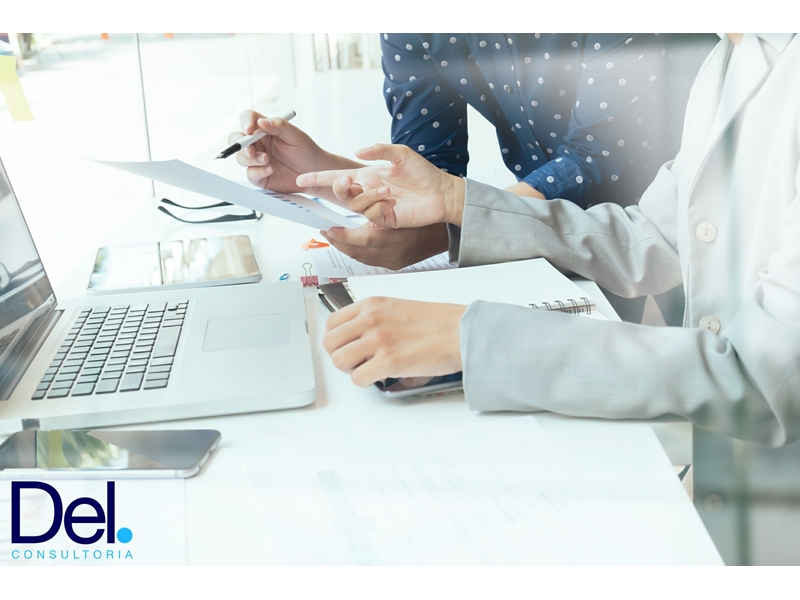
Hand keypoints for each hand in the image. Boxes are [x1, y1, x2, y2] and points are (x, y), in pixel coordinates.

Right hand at [229, 110, 361, 200]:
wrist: (315, 173)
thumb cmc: (307, 151)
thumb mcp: (296, 135)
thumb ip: (279, 126)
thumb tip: (261, 122)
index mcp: (265, 129)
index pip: (248, 119)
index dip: (245, 122)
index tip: (249, 129)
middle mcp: (258, 144)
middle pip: (237, 139)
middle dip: (240, 144)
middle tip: (251, 150)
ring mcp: (257, 160)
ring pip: (241, 158)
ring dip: (251, 159)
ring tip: (267, 160)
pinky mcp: (260, 176)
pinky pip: (250, 174)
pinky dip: (258, 172)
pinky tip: (270, 170)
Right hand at [297, 143, 465, 227]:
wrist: (442, 192)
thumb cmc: (423, 173)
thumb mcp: (400, 153)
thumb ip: (378, 149)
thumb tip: (357, 153)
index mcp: (368, 176)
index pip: (337, 178)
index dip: (318, 179)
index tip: (301, 179)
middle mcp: (368, 192)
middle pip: (341, 193)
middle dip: (339, 186)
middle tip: (348, 180)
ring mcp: (376, 207)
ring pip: (355, 205)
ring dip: (367, 196)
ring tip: (388, 192)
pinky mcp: (386, 220)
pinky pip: (372, 216)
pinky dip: (378, 207)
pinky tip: (392, 202)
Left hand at [320, 222, 448, 270]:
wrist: (444, 233)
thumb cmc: (423, 216)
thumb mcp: (398, 209)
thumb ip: (375, 213)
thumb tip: (352, 210)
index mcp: (393, 237)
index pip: (360, 239)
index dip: (341, 235)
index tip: (328, 229)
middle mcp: (392, 253)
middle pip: (357, 253)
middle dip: (338, 244)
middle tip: (327, 234)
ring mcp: (393, 262)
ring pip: (362, 259)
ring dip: (347, 249)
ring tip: (336, 239)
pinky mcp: (395, 266)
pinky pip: (371, 262)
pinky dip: (359, 253)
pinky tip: (353, 245)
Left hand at [323, 297, 465, 386]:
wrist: (462, 331)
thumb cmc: (438, 322)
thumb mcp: (398, 307)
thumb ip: (374, 318)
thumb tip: (357, 336)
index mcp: (372, 304)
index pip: (332, 323)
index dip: (336, 339)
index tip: (345, 346)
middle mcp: (370, 319)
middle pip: (329, 343)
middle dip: (339, 355)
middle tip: (355, 361)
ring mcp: (378, 340)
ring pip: (339, 361)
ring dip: (351, 369)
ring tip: (368, 368)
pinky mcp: (387, 362)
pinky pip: (357, 378)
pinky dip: (365, 381)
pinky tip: (379, 376)